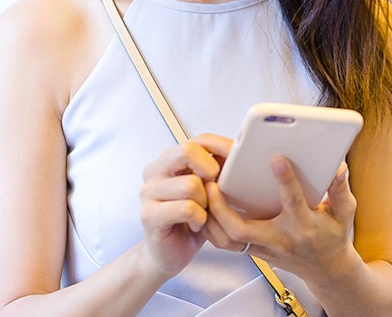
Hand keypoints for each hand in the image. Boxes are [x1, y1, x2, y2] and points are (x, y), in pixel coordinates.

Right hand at [138, 134, 226, 277]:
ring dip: (206, 202)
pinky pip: (186, 209)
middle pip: (187, 151)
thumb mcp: (209, 189)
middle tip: (215, 188)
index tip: (238, 158)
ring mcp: (148, 192)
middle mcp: (155, 171)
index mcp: (170, 159)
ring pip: (191, 184)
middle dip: (211, 169)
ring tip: (204, 212)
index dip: (222, 147)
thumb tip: (242, 150)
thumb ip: (217, 168)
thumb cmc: (193, 218)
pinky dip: (199, 218)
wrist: (171, 252)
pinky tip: (197, 224)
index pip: (198, 140)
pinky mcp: (149, 215)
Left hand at [204, 157, 356, 281]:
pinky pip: (226, 243)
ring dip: (211, 218)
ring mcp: (264, 248)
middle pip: (241, 230)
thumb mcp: (344, 212)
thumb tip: (339, 168)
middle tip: (212, 183)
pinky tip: (207, 208)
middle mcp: (280, 239)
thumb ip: (341, 189)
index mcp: (304, 226)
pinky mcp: (255, 251)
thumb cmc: (333, 236)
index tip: (277, 159)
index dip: (286, 180)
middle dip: (222, 207)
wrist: (326, 268)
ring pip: (227, 240)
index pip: (293, 202)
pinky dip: (212, 227)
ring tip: (204, 192)